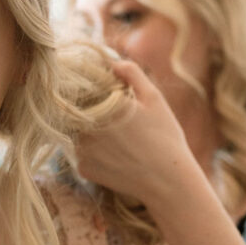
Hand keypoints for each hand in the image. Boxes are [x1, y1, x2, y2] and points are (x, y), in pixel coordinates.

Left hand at [74, 60, 192, 205]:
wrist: (168, 182)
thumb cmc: (165, 137)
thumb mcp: (154, 98)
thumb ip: (131, 74)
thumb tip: (112, 62)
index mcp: (102, 105)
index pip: (80, 90)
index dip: (90, 92)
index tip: (105, 97)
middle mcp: (86, 127)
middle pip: (77, 112)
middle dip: (91, 112)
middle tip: (116, 122)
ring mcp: (81, 150)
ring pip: (78, 133)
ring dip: (90, 132)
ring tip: (119, 140)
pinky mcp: (82, 169)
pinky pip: (82, 154)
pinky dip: (94, 153)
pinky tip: (115, 156)